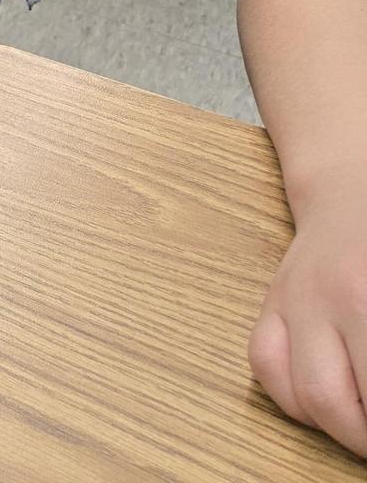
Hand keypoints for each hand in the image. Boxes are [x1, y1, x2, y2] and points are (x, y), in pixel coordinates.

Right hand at [248, 188, 366, 456]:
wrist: (352, 186)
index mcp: (364, 296)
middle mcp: (324, 302)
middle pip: (335, 402)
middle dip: (364, 438)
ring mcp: (291, 303)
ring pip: (300, 395)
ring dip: (338, 428)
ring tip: (364, 428)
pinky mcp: (271, 305)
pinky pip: (267, 369)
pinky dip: (297, 401)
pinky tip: (329, 402)